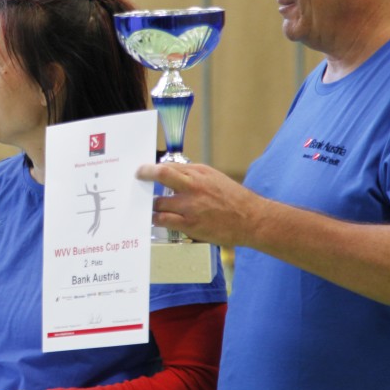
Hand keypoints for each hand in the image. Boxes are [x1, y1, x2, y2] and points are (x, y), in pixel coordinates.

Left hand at [136, 162, 266, 247]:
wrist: (252, 219)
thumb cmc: (234, 199)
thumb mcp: (214, 179)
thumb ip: (193, 177)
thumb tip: (173, 175)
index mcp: (200, 173)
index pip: (169, 166)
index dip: (153, 168)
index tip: (144, 170)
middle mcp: (194, 186)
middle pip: (161, 174)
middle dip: (145, 174)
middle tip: (137, 178)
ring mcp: (190, 205)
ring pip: (159, 202)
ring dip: (151, 204)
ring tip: (149, 206)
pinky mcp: (190, 224)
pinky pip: (164, 220)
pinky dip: (156, 219)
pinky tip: (155, 219)